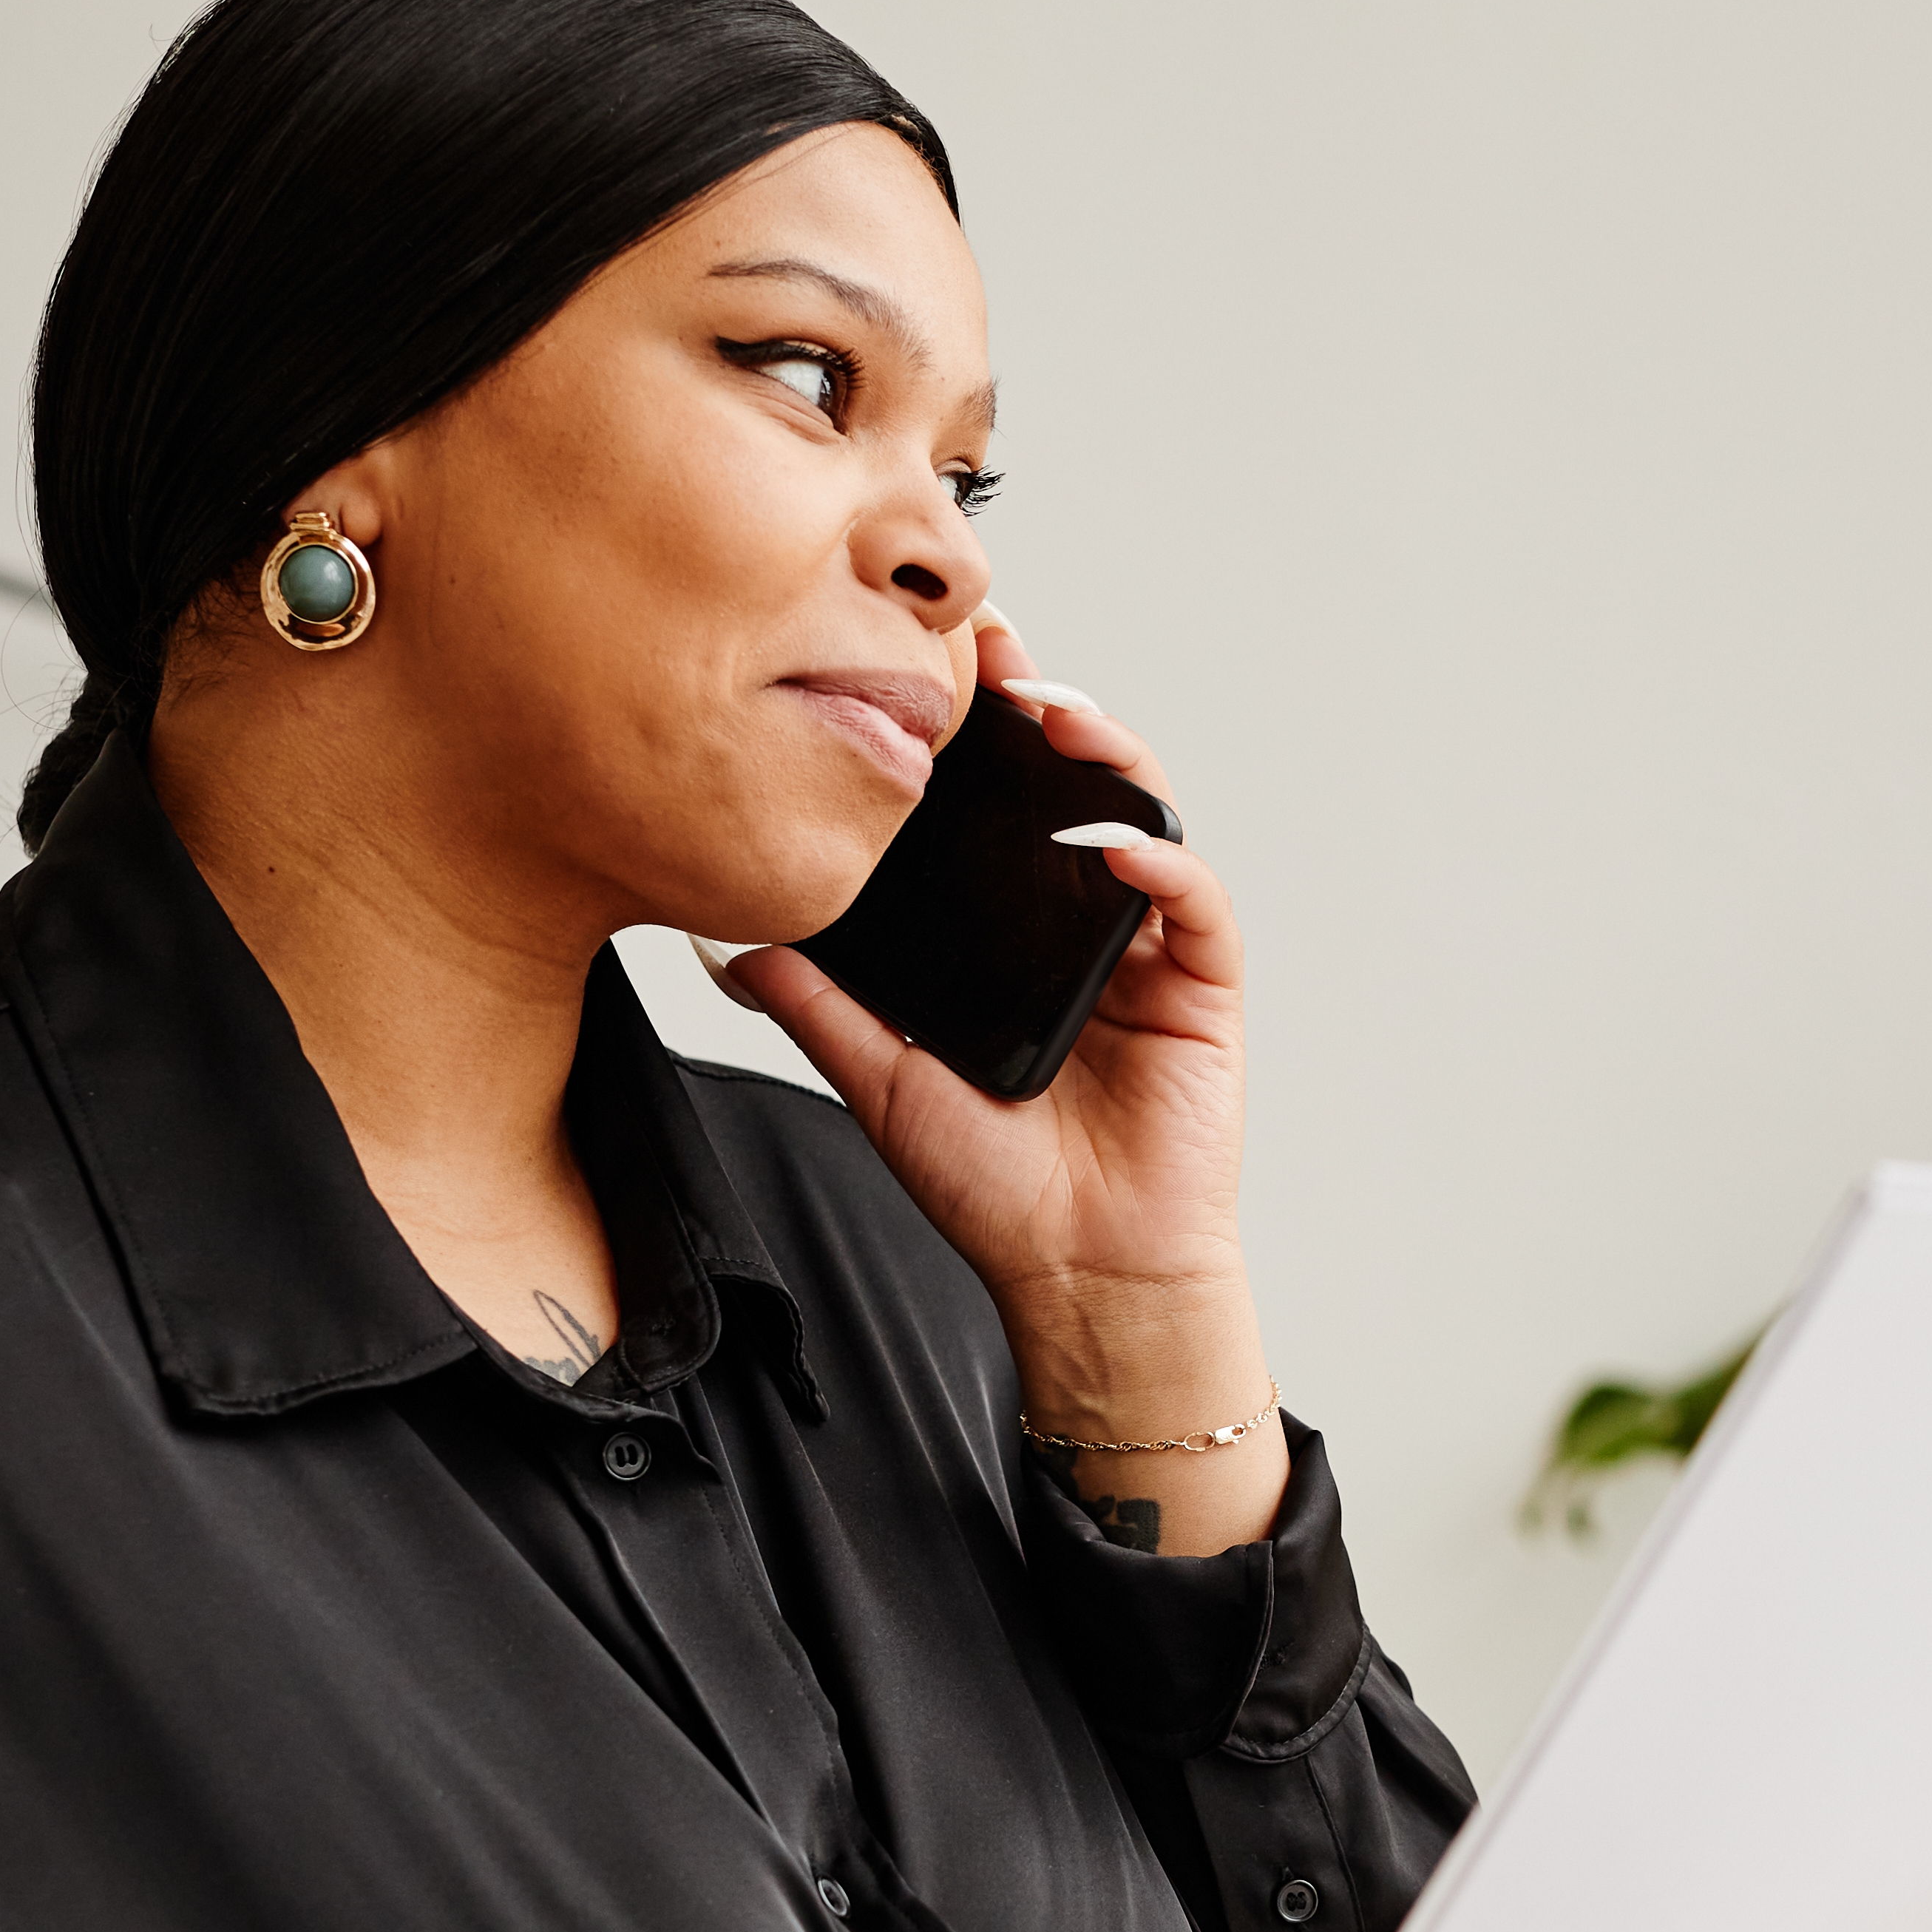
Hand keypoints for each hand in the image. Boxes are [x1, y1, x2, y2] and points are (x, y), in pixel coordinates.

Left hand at [721, 617, 1281, 1546]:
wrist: (1077, 1275)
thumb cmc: (995, 1189)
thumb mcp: (879, 1080)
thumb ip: (817, 1004)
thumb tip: (728, 939)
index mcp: (1015, 932)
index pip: (999, 810)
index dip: (975, 736)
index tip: (929, 669)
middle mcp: (1084, 923)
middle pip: (1077, 787)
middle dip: (1044, 709)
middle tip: (996, 657)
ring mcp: (1149, 950)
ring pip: (1145, 820)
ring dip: (1108, 761)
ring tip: (1058, 720)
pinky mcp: (1204, 990)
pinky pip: (1199, 906)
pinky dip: (1166, 867)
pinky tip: (1120, 850)